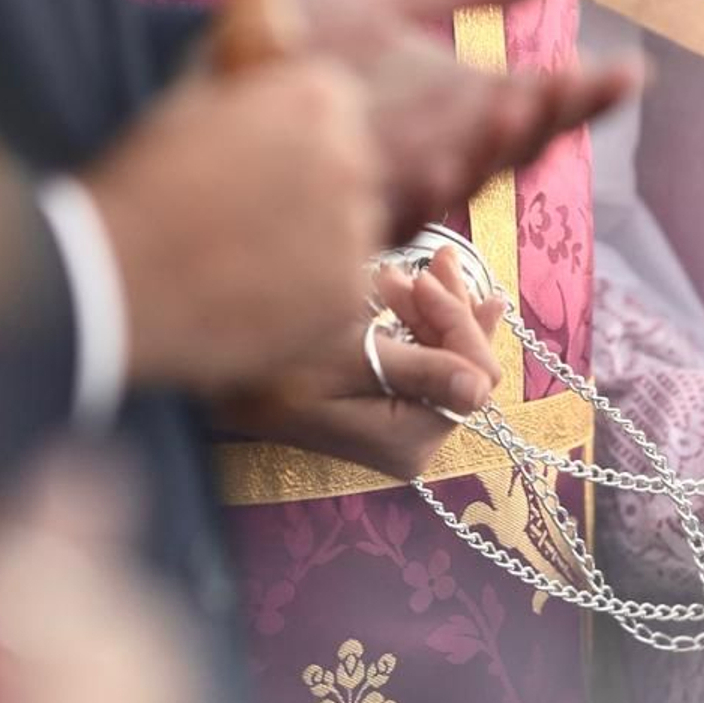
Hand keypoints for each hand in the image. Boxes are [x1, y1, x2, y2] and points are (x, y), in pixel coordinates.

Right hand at [83, 56, 384, 393]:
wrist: (112, 273)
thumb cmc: (142, 178)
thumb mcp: (197, 91)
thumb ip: (254, 67)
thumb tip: (280, 31)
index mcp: (317, 93)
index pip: (338, 103)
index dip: (295, 131)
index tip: (258, 155)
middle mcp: (351, 154)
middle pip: (353, 164)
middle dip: (312, 183)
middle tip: (246, 210)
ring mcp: (354, 228)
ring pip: (352, 228)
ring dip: (314, 239)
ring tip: (242, 252)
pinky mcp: (345, 294)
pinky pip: (341, 287)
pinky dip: (308, 293)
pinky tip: (251, 290)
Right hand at [224, 245, 503, 482]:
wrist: (219, 379)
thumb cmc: (275, 366)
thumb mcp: (349, 359)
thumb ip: (422, 371)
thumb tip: (483, 388)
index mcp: (409, 441)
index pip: (473, 376)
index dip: (460, 320)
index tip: (429, 271)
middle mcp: (412, 444)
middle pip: (463, 365)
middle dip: (447, 307)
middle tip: (430, 258)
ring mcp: (399, 428)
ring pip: (444, 356)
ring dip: (428, 308)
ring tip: (398, 271)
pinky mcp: (384, 409)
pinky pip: (421, 362)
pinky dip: (413, 322)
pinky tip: (404, 288)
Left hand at [294, 0, 640, 239]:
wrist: (202, 68)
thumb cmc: (293, 34)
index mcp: (452, 108)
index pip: (532, 109)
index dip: (580, 97)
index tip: (628, 71)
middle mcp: (431, 154)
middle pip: (509, 152)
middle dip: (548, 120)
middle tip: (578, 83)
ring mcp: (387, 186)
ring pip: (460, 183)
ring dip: (491, 145)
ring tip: (520, 97)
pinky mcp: (337, 215)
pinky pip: (389, 211)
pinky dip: (420, 182)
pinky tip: (443, 153)